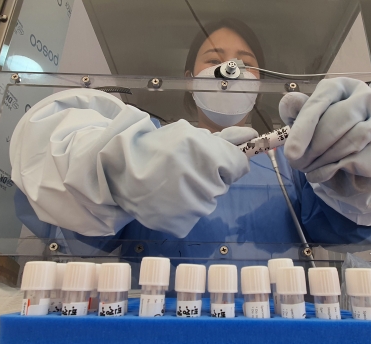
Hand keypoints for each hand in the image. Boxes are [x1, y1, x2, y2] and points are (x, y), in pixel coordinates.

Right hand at [11, 88, 257, 237]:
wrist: (118, 173)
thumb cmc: (155, 149)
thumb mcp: (188, 134)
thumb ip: (224, 138)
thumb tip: (252, 136)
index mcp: (204, 153)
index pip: (239, 164)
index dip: (227, 159)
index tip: (213, 157)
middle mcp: (201, 182)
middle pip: (225, 181)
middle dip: (212, 174)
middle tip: (187, 168)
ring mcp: (192, 207)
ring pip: (211, 199)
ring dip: (199, 191)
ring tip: (174, 182)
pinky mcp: (182, 225)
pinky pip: (196, 215)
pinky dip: (186, 207)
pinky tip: (169, 198)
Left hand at [279, 77, 370, 225]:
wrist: (367, 146)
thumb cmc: (329, 129)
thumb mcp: (309, 118)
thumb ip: (297, 111)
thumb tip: (292, 103)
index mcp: (340, 86)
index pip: (319, 104)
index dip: (303, 130)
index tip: (291, 154)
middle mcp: (365, 97)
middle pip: (338, 122)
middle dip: (315, 149)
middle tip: (300, 165)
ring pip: (355, 141)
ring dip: (330, 161)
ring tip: (314, 171)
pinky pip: (369, 161)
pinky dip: (347, 173)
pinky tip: (335, 176)